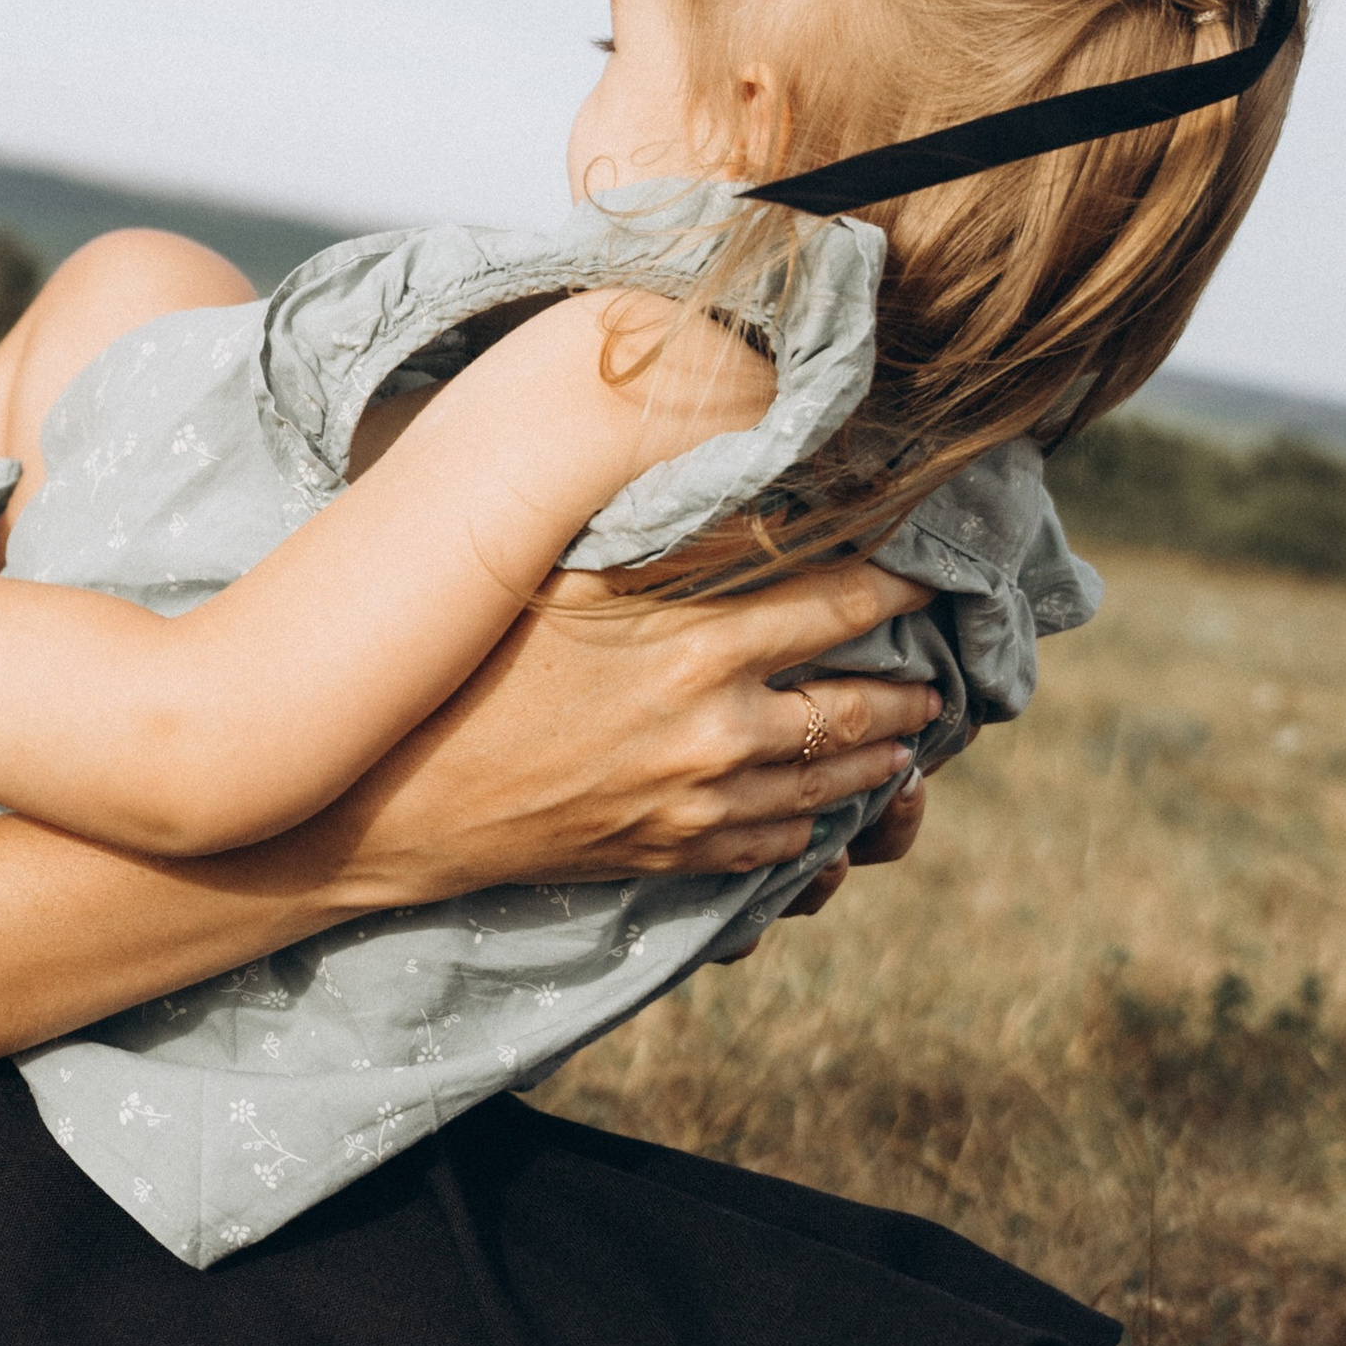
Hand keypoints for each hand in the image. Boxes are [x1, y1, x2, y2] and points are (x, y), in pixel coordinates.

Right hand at [292, 559, 941, 914]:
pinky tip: (822, 812)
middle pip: (859, 709)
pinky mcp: (677, 855)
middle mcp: (719, 728)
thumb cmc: (474, 665)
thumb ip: (661, 543)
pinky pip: (778, 848)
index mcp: (698, 644)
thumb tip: (741, 491)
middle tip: (937, 683)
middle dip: (909, 694)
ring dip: (878, 763)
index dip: (894, 587)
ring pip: (830, 787)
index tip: (925, 573)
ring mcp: (703, 803)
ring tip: (902, 747)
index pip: (838, 604)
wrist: (408, 797)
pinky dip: (814, 828)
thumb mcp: (564, 578)